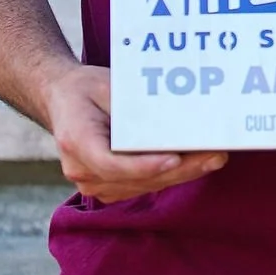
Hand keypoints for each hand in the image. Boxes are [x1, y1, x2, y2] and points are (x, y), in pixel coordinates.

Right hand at [42, 63, 226, 204]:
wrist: (61, 100)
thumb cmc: (85, 89)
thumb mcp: (106, 86)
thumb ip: (133, 108)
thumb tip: (174, 119)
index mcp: (76, 141)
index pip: (112, 163)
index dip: (145, 166)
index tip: (174, 158)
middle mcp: (81, 170)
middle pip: (136, 179)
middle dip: (179, 169)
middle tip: (215, 156)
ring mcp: (93, 184)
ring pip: (144, 186)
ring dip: (181, 174)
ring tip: (214, 158)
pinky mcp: (107, 187)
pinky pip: (142, 186)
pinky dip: (169, 175)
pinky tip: (196, 164)